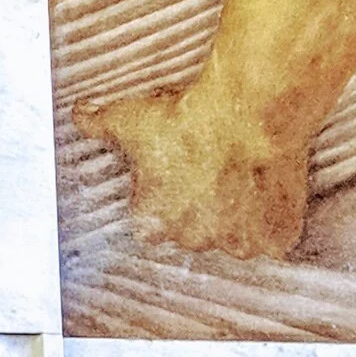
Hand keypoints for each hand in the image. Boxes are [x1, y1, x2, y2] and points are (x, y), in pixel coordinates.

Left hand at [74, 88, 309, 258]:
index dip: (163, 202)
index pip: (151, 226)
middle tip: (209, 173)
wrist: (246, 114)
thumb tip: (79, 114)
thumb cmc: (186, 119)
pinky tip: (267, 192)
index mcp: (154, 222)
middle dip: (200, 209)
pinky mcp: (276, 238)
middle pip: (195, 232)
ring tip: (241, 179)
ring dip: (238, 217)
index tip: (174, 180)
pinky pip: (274, 238)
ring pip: (235, 238)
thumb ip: (97, 123)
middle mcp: (195, 239)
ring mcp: (238, 243)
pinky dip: (273, 222)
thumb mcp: (128, 118)